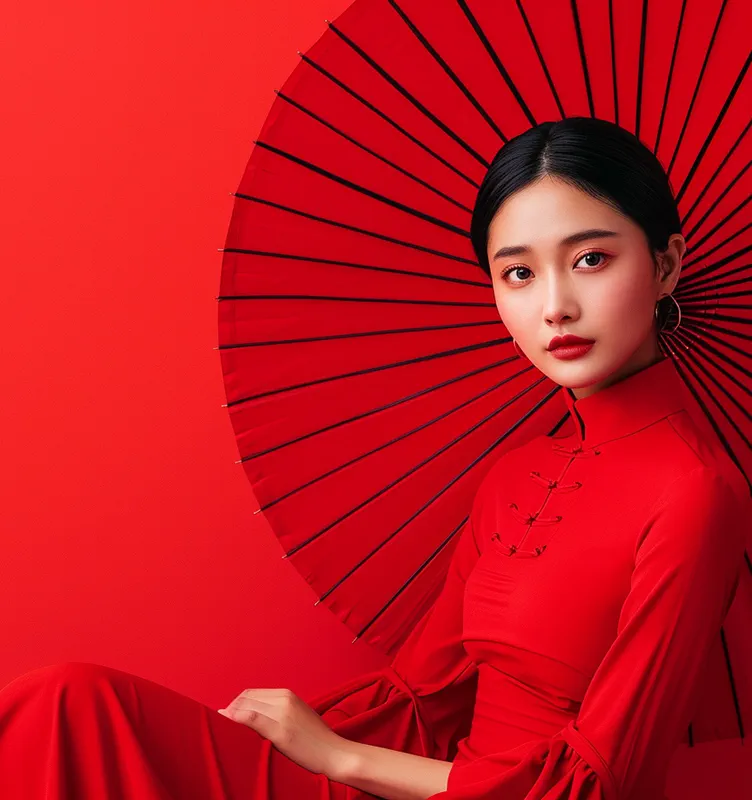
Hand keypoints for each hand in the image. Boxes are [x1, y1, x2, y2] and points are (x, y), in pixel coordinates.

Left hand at [217, 687, 351, 778]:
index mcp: (287, 695)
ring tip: (221, 726)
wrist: (334, 753)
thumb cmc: (315, 739)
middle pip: (247, 698)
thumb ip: (277, 711)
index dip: (236, 703)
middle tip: (221, 721)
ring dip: (231, 714)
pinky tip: (227, 723)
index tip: (227, 715)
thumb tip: (252, 715)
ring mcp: (282, 714)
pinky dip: (236, 719)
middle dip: (231, 708)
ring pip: (247, 707)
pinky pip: (252, 719)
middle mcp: (284, 700)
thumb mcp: (296, 716)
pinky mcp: (280, 731)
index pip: (252, 693)